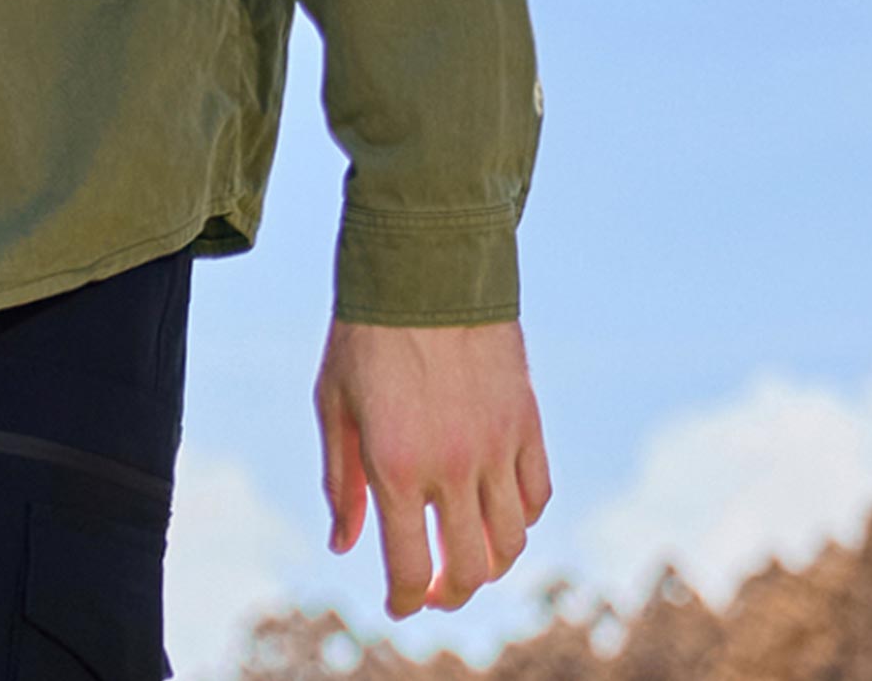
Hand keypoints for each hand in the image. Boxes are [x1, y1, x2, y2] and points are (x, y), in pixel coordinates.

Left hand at [313, 316, 551, 617]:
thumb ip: (341, 479)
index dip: (405, 600)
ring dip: (489, 563)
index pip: (411, 568)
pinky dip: (522, 517)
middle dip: (449, 593)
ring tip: (467, 558)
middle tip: (434, 591)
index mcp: (395, 464)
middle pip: (468, 570)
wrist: (422, 266)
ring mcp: (496, 447)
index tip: (398, 605)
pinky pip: (537, 496)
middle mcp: (452, 466)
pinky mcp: (526, 424)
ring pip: (510, 543)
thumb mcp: (334, 402)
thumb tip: (344, 545)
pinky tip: (498, 512)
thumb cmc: (365, 332)